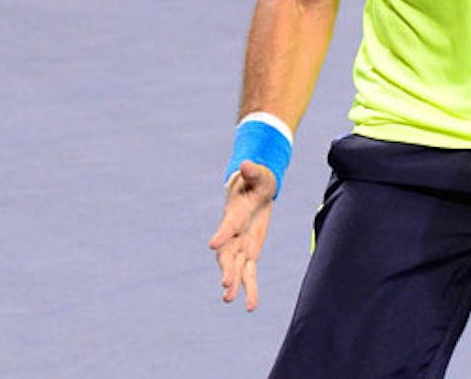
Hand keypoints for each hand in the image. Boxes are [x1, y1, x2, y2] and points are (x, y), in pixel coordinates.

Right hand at [208, 161, 276, 309]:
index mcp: (235, 213)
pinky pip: (250, 272)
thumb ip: (252, 171)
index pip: (228, 225)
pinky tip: (250, 306)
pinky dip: (250, 288)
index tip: (213, 244)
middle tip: (226, 282)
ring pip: (236, 266)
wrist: (253, 188)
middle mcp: (234, 233)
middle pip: (228, 252)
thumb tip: (246, 163)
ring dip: (233, 282)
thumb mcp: (258, 174)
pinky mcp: (250, 252)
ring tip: (228, 299)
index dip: (222, 234)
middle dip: (227, 267)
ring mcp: (241, 244)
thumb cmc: (256, 179)